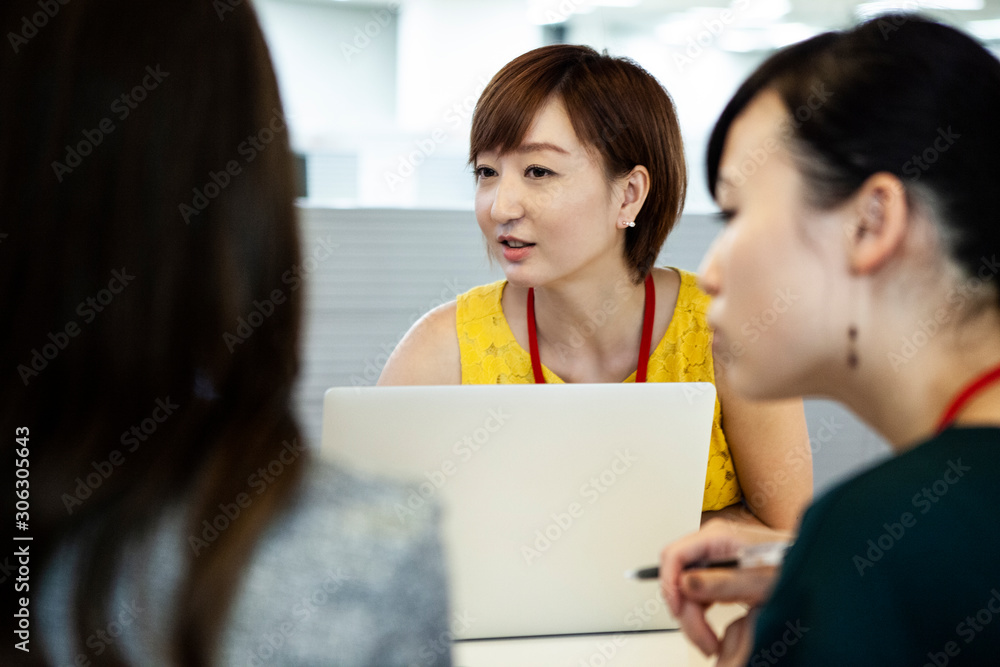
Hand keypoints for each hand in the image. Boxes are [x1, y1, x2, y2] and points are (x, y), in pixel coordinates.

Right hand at [660, 518, 791, 657]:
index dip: (669, 584)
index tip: (680, 611)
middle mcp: (712, 544)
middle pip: (678, 577)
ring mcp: (716, 558)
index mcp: (717, 536)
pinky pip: (698, 594)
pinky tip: (714, 630)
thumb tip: (685, 584)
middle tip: (705, 639)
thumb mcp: (760, 579)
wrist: (816, 566)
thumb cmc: (795, 566)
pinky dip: (701, 614)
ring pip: (685, 589)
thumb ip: (722, 582)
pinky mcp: (721, 572)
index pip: (673, 555)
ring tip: (711, 640)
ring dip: (693, 617)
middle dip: (686, 611)